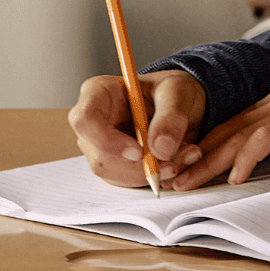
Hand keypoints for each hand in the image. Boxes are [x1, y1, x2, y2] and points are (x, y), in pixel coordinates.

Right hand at [68, 69, 205, 187]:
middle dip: (139, 166)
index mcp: (99, 92)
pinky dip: (152, 177)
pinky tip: (174, 163)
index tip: (138, 152)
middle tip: (174, 162)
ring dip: (150, 173)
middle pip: (100, 156)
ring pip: (114, 174)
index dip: (107, 141)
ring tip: (183, 157)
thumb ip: (172, 115)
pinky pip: (127, 180)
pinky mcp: (114, 164)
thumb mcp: (178, 90)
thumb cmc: (171, 90)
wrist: (181, 105)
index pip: (86, 120)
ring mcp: (101, 146)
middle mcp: (94, 122)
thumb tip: (160, 149)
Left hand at [171, 44, 269, 190]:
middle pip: (224, 132)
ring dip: (207, 162)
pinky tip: (236, 176)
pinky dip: (247, 158)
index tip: (185, 168)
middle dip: (194, 157)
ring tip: (186, 183)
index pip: (233, 127)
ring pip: (235, 136)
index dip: (206, 147)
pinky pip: (265, 139)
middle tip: (168, 179)